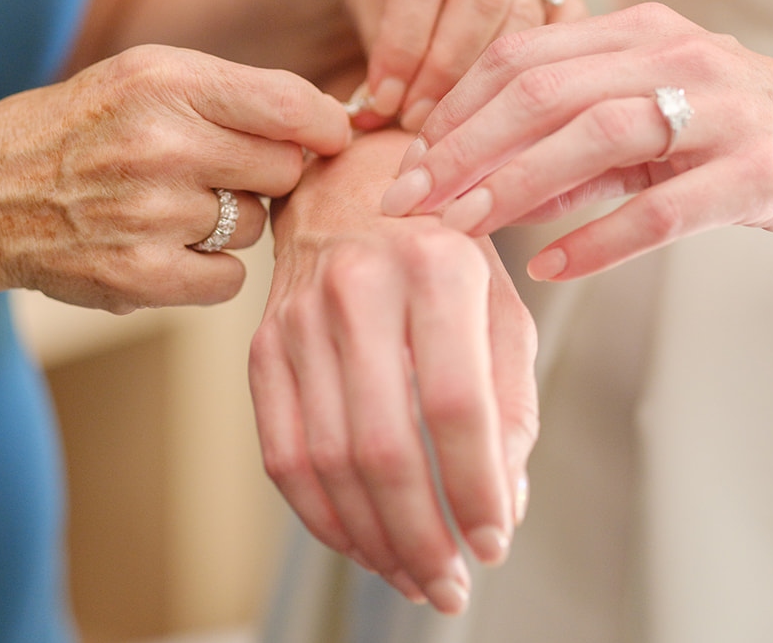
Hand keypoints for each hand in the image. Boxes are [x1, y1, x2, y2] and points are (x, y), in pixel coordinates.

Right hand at [0, 45, 350, 312]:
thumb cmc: (72, 130)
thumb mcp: (139, 78)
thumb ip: (228, 92)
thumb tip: (325, 124)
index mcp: (163, 81)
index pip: (289, 103)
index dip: (325, 125)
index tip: (330, 137)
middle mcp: (160, 144)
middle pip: (284, 170)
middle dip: (266, 173)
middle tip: (223, 173)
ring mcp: (149, 215)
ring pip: (256, 226)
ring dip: (232, 222)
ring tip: (172, 207)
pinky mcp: (138, 276)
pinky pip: (228, 279)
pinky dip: (209, 270)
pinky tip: (166, 248)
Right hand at [250, 130, 537, 613]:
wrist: (346, 186)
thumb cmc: (437, 247)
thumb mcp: (499, 301)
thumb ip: (510, 399)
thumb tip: (500, 503)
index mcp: (435, 267)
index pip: (455, 404)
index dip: (475, 488)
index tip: (493, 542)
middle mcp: (358, 289)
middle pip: (382, 444)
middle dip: (420, 536)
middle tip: (449, 587)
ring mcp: (297, 320)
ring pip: (327, 460)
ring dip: (371, 538)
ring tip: (411, 576)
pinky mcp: (262, 348)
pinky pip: (282, 452)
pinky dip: (320, 515)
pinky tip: (359, 543)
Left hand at [339, 0, 586, 129]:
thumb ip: (375, 45)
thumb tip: (383, 108)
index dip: (402, 46)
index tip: (384, 99)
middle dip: (445, 68)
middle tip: (416, 118)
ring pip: (523, 13)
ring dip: (485, 78)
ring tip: (446, 120)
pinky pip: (566, 22)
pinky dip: (537, 68)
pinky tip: (503, 104)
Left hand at [380, 3, 772, 279]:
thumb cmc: (722, 133)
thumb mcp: (637, 124)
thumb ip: (562, 152)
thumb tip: (477, 191)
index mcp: (633, 33)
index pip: (518, 60)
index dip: (452, 113)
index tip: (404, 166)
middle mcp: (675, 55)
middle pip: (542, 92)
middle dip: (462, 150)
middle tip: (408, 202)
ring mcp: (721, 109)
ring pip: (596, 136)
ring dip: (514, 187)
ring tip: (461, 230)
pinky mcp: (758, 171)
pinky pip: (664, 208)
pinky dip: (598, 239)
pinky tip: (549, 269)